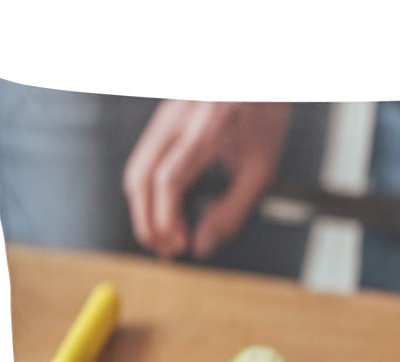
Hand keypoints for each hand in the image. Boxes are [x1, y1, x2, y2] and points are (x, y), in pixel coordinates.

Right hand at [123, 100, 289, 258]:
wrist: (255, 72)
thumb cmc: (264, 118)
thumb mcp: (261, 169)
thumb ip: (232, 210)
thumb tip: (201, 248)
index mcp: (206, 131)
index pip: (169, 180)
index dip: (167, 218)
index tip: (181, 244)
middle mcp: (176, 120)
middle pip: (140, 178)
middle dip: (146, 222)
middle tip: (167, 252)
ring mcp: (163, 118)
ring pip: (134, 171)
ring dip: (143, 211)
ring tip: (166, 239)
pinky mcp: (160, 120)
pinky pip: (142, 162)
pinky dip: (148, 194)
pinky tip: (168, 214)